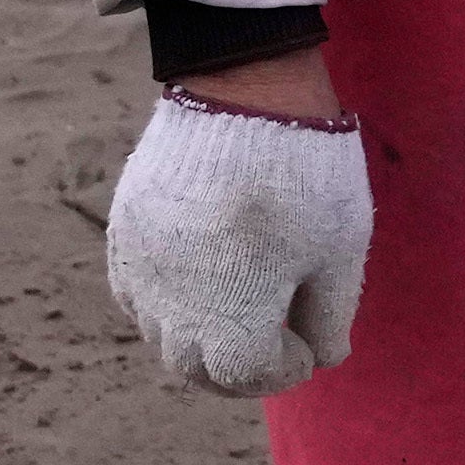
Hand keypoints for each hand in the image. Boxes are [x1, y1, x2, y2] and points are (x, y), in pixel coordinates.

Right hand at [108, 94, 369, 394]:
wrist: (247, 90)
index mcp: (232, 310)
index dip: (283, 370)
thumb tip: (323, 357)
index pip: (245, 375)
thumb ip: (330, 315)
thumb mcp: (340, 250)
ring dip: (201, 340)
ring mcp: (141, 265)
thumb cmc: (307, 175)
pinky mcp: (124, 231)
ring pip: (161, 336)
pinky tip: (201, 286)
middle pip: (196, 367)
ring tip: (242, 312)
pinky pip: (134, 294)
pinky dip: (166, 306)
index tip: (307, 348)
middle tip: (275, 343)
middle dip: (239, 367)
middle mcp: (173, 299)